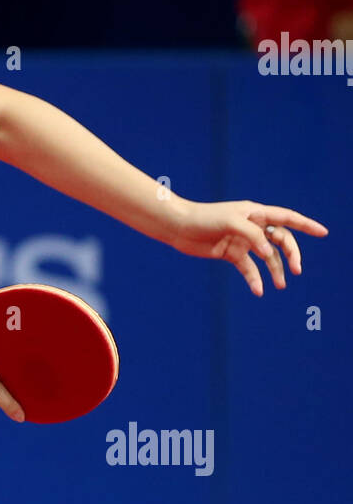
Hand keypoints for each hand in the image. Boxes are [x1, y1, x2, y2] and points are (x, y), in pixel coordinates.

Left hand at [168, 199, 327, 294]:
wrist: (179, 227)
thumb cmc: (205, 218)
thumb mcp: (231, 223)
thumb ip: (253, 236)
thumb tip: (269, 253)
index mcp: (255, 213)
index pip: (287, 218)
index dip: (306, 225)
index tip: (323, 233)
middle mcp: (252, 226)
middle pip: (280, 240)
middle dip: (291, 254)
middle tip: (297, 270)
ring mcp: (242, 241)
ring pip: (267, 257)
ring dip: (275, 270)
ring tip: (281, 285)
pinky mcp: (231, 253)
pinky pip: (248, 268)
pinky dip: (254, 279)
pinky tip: (258, 290)